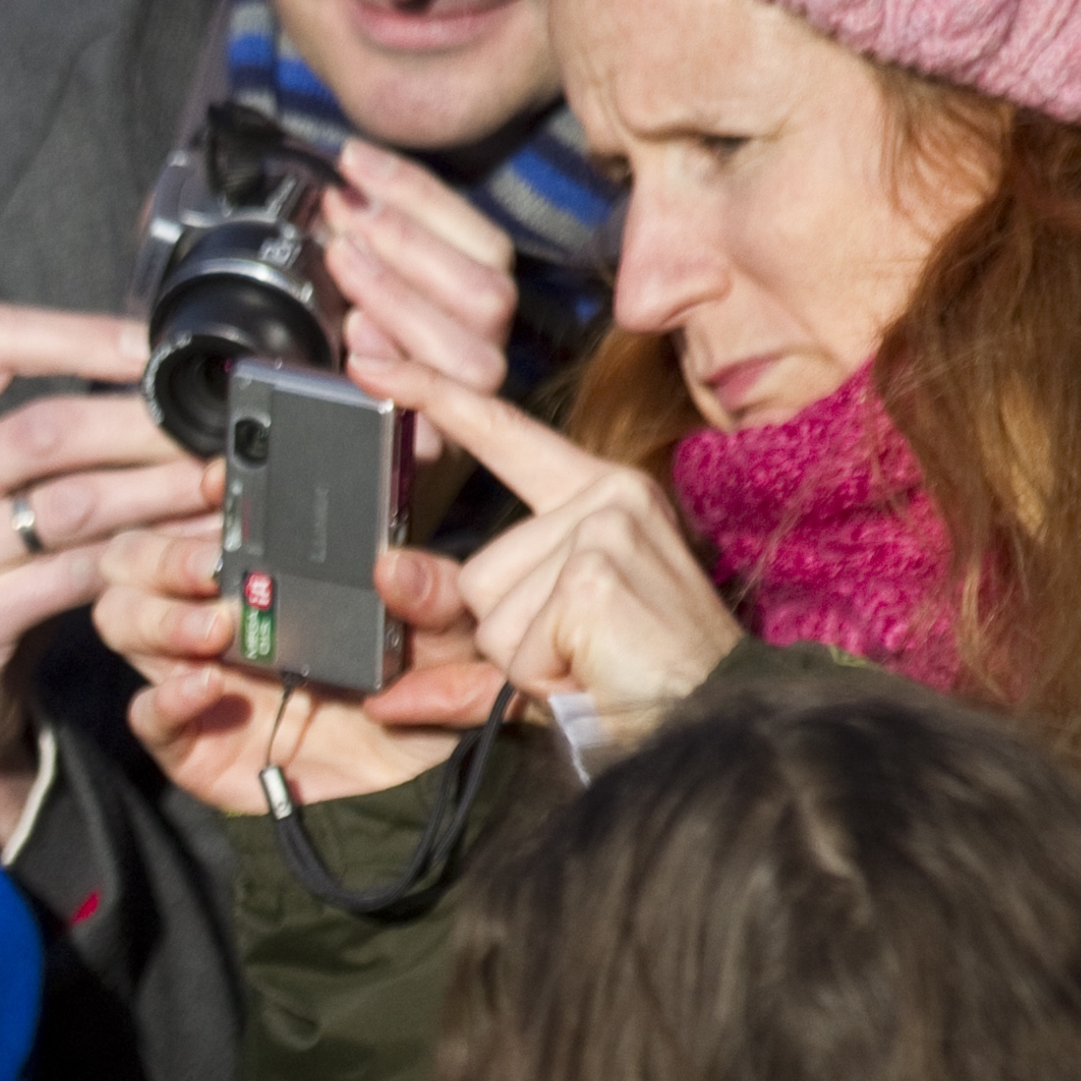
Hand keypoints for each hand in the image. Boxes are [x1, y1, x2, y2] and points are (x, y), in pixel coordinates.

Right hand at [0, 306, 216, 842]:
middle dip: (144, 427)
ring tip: (216, 486)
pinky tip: (187, 554)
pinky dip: (142, 562)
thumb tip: (155, 379)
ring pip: (71, 505)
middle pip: (44, 428)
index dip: (79, 335)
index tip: (152, 348)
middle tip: (214, 431)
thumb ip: (36, 438)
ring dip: (159, 493)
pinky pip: (76, 578)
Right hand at [95, 526, 486, 811]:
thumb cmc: (420, 715)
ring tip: (217, 629)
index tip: (225, 484)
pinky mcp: (186, 744)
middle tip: (214, 567)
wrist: (407, 809)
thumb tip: (395, 565)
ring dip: (158, 616)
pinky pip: (145, 713)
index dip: (205, 494)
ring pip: (121, 620)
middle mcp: (218, 619)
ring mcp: (193, 677)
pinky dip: (165, 695)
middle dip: (163, 554)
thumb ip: (436, 600)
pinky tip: (207, 686)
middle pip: (134, 561)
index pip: (205, 518)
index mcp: (269, 580)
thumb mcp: (448, 646)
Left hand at [320, 142, 517, 459]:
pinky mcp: (439, 452)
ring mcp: (470, 402)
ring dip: (401, 298)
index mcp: (479, 301)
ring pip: (473, 349)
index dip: (418, 193)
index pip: (480, 238)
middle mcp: (488, 349)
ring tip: (341, 263)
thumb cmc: (349, 362)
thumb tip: (342, 182)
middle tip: (344, 215)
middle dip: (411, 244)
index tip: (353, 161)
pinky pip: (437, 417)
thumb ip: (370, 242)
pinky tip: (354, 350)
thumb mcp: (357, 290)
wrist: (348, 454)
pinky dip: (395, 374)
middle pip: (488, 291)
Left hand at [356, 353, 742, 736]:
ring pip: (484, 607)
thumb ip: (451, 641)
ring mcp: (603, 528)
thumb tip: (381, 625)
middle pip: (475, 569)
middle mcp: (605, 497)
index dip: (434, 394)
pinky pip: (508, 642)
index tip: (370, 361)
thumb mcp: (531, 653)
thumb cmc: (633, 681)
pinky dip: (537, 676)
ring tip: (588, 659)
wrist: (710, 720)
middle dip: (504, 631)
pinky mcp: (593, 574)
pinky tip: (591, 669)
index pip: (501, 434)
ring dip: (521, 656)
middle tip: (577, 650)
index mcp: (597, 495)